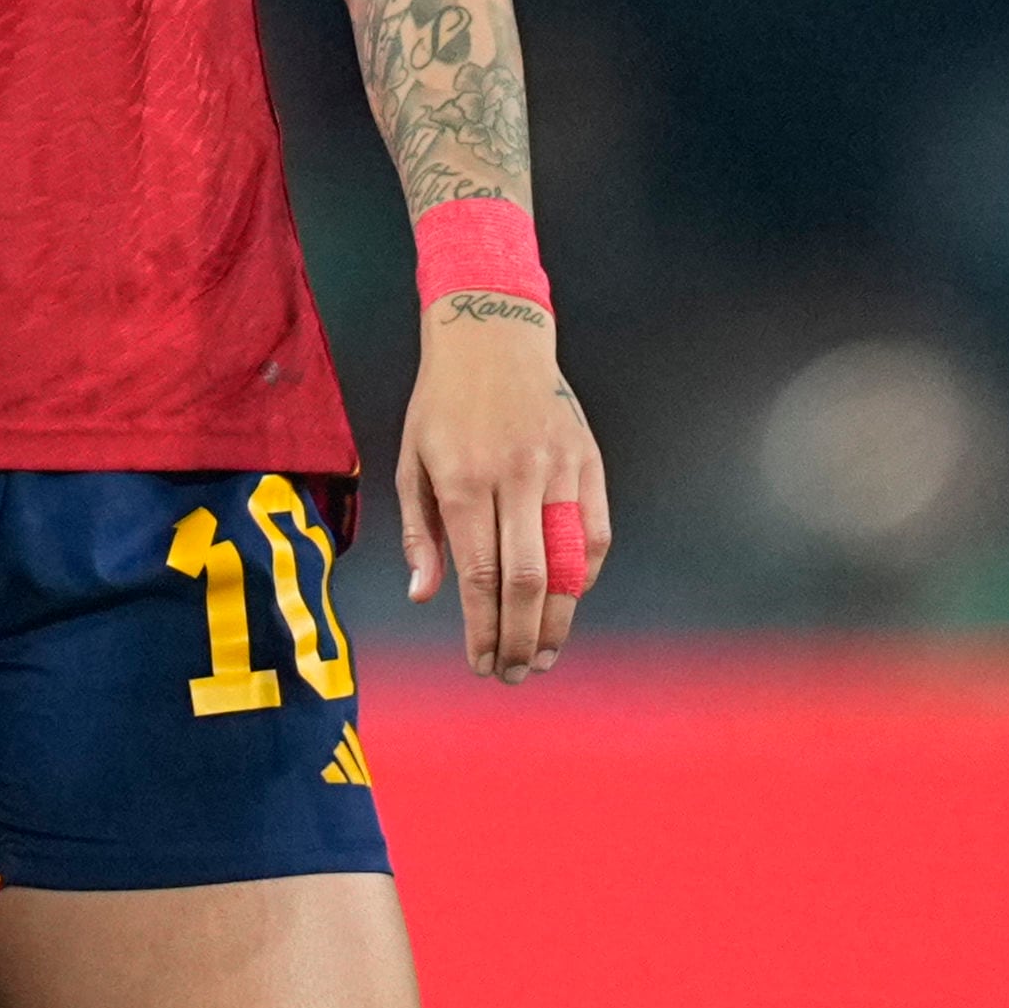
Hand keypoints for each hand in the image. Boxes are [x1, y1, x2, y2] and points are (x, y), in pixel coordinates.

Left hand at [395, 295, 608, 679]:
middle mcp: (515, 477)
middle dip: (520, 639)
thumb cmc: (442, 403)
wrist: (493, 333)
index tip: (480, 663)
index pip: (481, 577)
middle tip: (514, 674)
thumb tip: (425, 598)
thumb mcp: (411, 460)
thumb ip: (419, 534)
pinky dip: (586, 575)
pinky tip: (567, 601)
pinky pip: (596, 534)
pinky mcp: (588, 461)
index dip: (482, 630)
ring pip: (568, 564)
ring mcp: (558, 469)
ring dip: (559, 621)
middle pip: (527, 582)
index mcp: (464, 480)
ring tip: (543, 655)